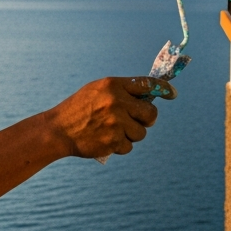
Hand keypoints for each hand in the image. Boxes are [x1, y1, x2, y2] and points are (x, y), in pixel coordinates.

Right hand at [45, 76, 175, 159]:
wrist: (58, 130)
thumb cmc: (78, 109)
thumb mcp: (97, 90)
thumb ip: (121, 92)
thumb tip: (148, 99)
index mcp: (112, 85)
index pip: (146, 84)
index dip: (163, 89)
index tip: (172, 94)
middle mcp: (116, 102)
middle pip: (150, 113)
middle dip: (148, 119)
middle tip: (139, 121)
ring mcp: (115, 122)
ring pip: (141, 132)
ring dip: (131, 135)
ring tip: (113, 131)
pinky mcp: (113, 141)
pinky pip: (129, 146)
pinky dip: (120, 146)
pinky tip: (106, 140)